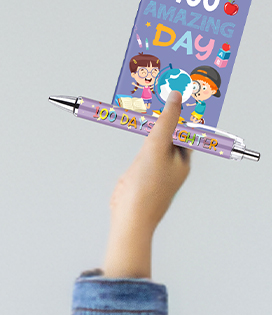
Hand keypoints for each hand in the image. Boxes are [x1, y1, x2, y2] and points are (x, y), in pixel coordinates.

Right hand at [102, 89, 189, 278]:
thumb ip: (166, 121)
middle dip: (160, 120)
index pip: (185, 128)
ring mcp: (155, 172)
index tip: (173, 94)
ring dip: (147, 133)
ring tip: (140, 114)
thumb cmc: (146, 190)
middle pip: (168, 134)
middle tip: (153, 99)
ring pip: (153, 145)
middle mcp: (172, 165)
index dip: (179, 112)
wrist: (129, 220)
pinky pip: (140, 158)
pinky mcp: (139, 179)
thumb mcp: (157, 147)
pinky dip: (136, 149)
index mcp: (183, 159)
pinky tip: (129, 145)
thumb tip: (177, 96)